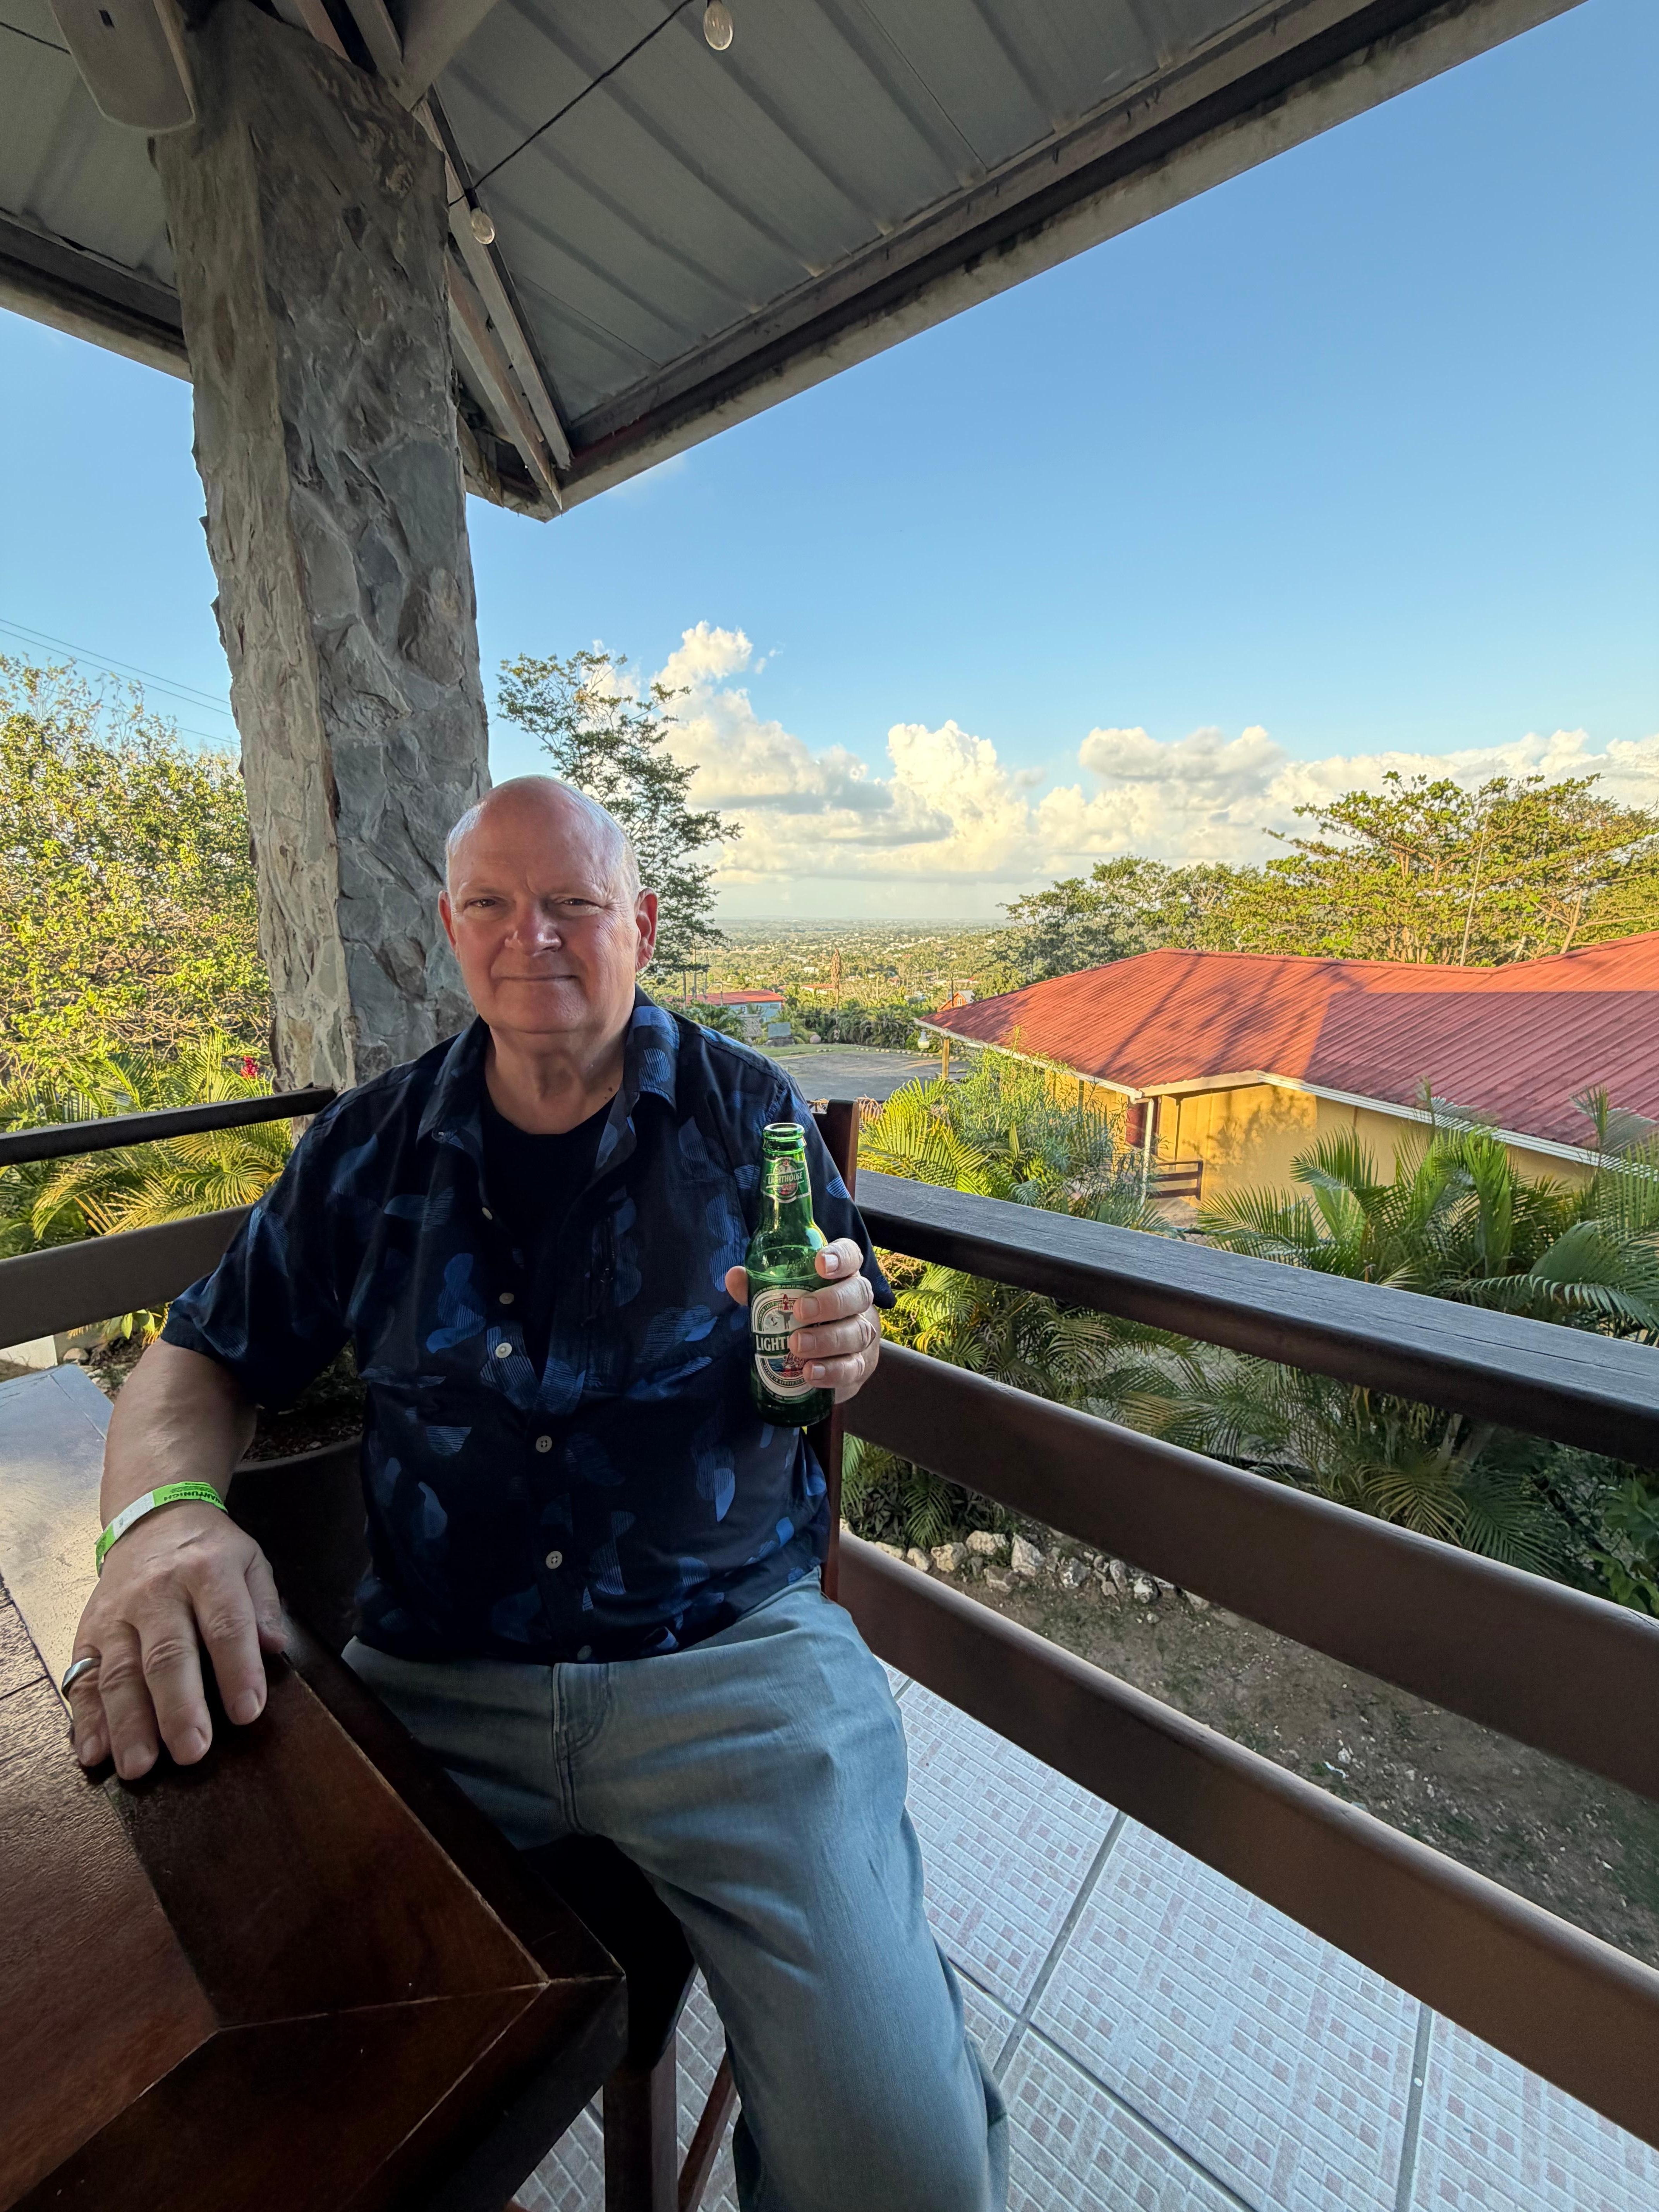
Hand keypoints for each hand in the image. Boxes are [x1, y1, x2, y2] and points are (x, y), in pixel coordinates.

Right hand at [65, 1502, 287, 1779]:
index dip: (237, 1668)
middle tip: (192, 1751)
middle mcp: (156, 1592)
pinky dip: (86, 1719)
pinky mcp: (87, 1631)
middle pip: (167, 1654)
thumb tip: (275, 1646)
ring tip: (139, 1766)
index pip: (225, 1623)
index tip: (248, 1712)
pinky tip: (93, 1753)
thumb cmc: (209, 1552)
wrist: (152, 1517)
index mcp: (207, 1571)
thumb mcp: (250, 1561)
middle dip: (179, 1707)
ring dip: (128, 1723)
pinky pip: (83, 1677)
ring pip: (120, 1672)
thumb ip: (264, 1605)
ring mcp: (116, 1614)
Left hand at [725, 1237, 881, 1403]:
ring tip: (796, 1345)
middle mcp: (857, 1303)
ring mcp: (861, 1335)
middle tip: (801, 1311)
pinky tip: (810, 1373)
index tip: (821, 1263)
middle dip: (831, 1301)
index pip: (852, 1257)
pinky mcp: (859, 1365)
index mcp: (842, 1277)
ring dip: (826, 1339)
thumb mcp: (783, 1300)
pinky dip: (831, 1371)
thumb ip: (760, 1287)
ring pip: (857, 1332)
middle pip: (859, 1294)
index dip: (841, 1257)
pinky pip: (852, 1368)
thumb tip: (735, 1277)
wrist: (830, 1359)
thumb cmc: (803, 1318)